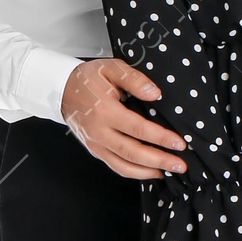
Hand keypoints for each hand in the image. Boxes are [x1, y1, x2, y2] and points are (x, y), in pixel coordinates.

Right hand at [62, 58, 186, 181]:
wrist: (60, 90)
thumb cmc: (88, 78)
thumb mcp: (111, 68)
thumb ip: (134, 79)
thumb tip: (155, 93)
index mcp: (105, 111)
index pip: (138, 128)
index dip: (160, 138)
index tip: (180, 143)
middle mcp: (99, 132)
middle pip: (133, 153)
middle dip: (159, 161)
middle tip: (180, 165)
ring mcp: (95, 144)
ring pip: (124, 165)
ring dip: (148, 172)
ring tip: (169, 172)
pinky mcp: (94, 150)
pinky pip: (116, 166)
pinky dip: (135, 172)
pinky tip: (151, 171)